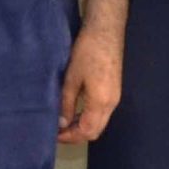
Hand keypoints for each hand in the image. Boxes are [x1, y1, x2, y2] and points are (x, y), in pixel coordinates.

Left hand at [58, 27, 122, 142]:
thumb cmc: (87, 52)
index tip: (53, 136)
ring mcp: (115, 97)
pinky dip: (88, 117)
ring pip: (99, 122)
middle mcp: (112, 104)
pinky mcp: (114, 90)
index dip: (70, 137)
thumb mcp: (72, 78)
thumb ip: (66, 102)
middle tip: (57, 132)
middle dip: (76, 135)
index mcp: (101, 102)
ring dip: (82, 126)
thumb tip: (62, 123)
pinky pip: (102, 113)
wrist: (106, 31)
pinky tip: (75, 112)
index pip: (87, 131)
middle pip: (95, 130)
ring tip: (63, 123)